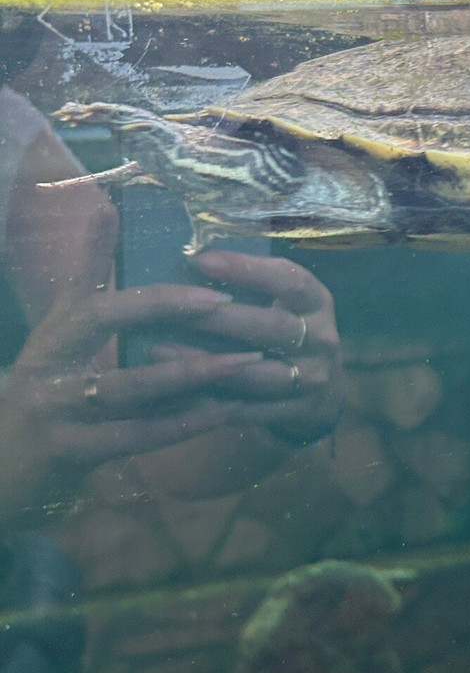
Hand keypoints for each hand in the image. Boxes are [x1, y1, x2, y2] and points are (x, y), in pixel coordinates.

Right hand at [2, 283, 255, 472]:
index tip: (208, 290)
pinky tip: (223, 411)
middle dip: (172, 322)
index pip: (98, 304)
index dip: (153, 297)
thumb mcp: (61, 332)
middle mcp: (49, 371)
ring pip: (130, 390)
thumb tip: (107, 207)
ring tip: (242, 363)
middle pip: (110, 335)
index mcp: (53, 337)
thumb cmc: (46, 388)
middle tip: (228, 309)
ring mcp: (56, 413)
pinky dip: (182, 424)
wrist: (1, 465)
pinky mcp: (69, 453)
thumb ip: (89, 278)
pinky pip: (136, 437)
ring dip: (189, 376)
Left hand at [173, 250, 345, 444]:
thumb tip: (188, 256)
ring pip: (260, 373)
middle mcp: (322, 339)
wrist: (324, 394)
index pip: (289, 280)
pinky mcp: (298, 412)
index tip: (201, 260)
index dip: (248, 269)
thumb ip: (250, 284)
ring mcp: (313, 379)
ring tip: (161, 351)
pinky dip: (214, 402)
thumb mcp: (284, 304)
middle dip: (221, 318)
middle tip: (171, 309)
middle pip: (273, 328)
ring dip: (209, 363)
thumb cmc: (288, 335)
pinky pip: (252, 410)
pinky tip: (177, 390)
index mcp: (317, 302)